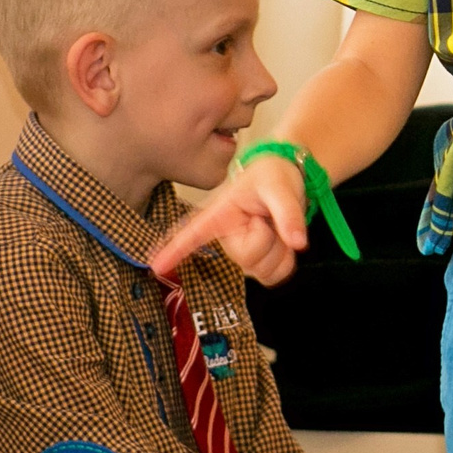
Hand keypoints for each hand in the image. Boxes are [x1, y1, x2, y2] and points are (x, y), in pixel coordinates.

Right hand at [150, 154, 309, 282]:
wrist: (289, 178)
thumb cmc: (273, 175)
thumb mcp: (279, 186)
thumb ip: (288, 213)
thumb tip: (298, 243)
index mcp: (220, 214)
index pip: (193, 232)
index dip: (174, 250)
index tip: (155, 265)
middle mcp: (226, 237)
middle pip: (247, 258)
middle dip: (269, 240)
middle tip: (269, 216)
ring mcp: (243, 252)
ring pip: (263, 271)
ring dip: (280, 250)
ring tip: (274, 224)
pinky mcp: (259, 262)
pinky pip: (275, 277)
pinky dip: (287, 262)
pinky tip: (284, 241)